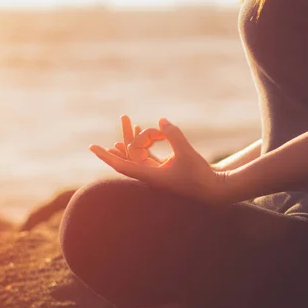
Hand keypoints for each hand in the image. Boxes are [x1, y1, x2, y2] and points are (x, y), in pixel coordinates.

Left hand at [89, 116, 226, 204]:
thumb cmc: (201, 175)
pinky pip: (148, 156)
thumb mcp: (186, 153)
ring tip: (129, 122)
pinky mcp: (164, 171)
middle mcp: (149, 176)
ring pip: (139, 155)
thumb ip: (173, 135)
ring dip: (134, 139)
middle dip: (126, 136)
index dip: (106, 156)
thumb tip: (161, 120)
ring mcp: (156, 174)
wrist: (214, 190)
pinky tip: (142, 131)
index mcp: (150, 176)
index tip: (92, 147)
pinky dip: (145, 144)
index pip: (122, 165)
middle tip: (124, 117)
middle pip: (130, 155)